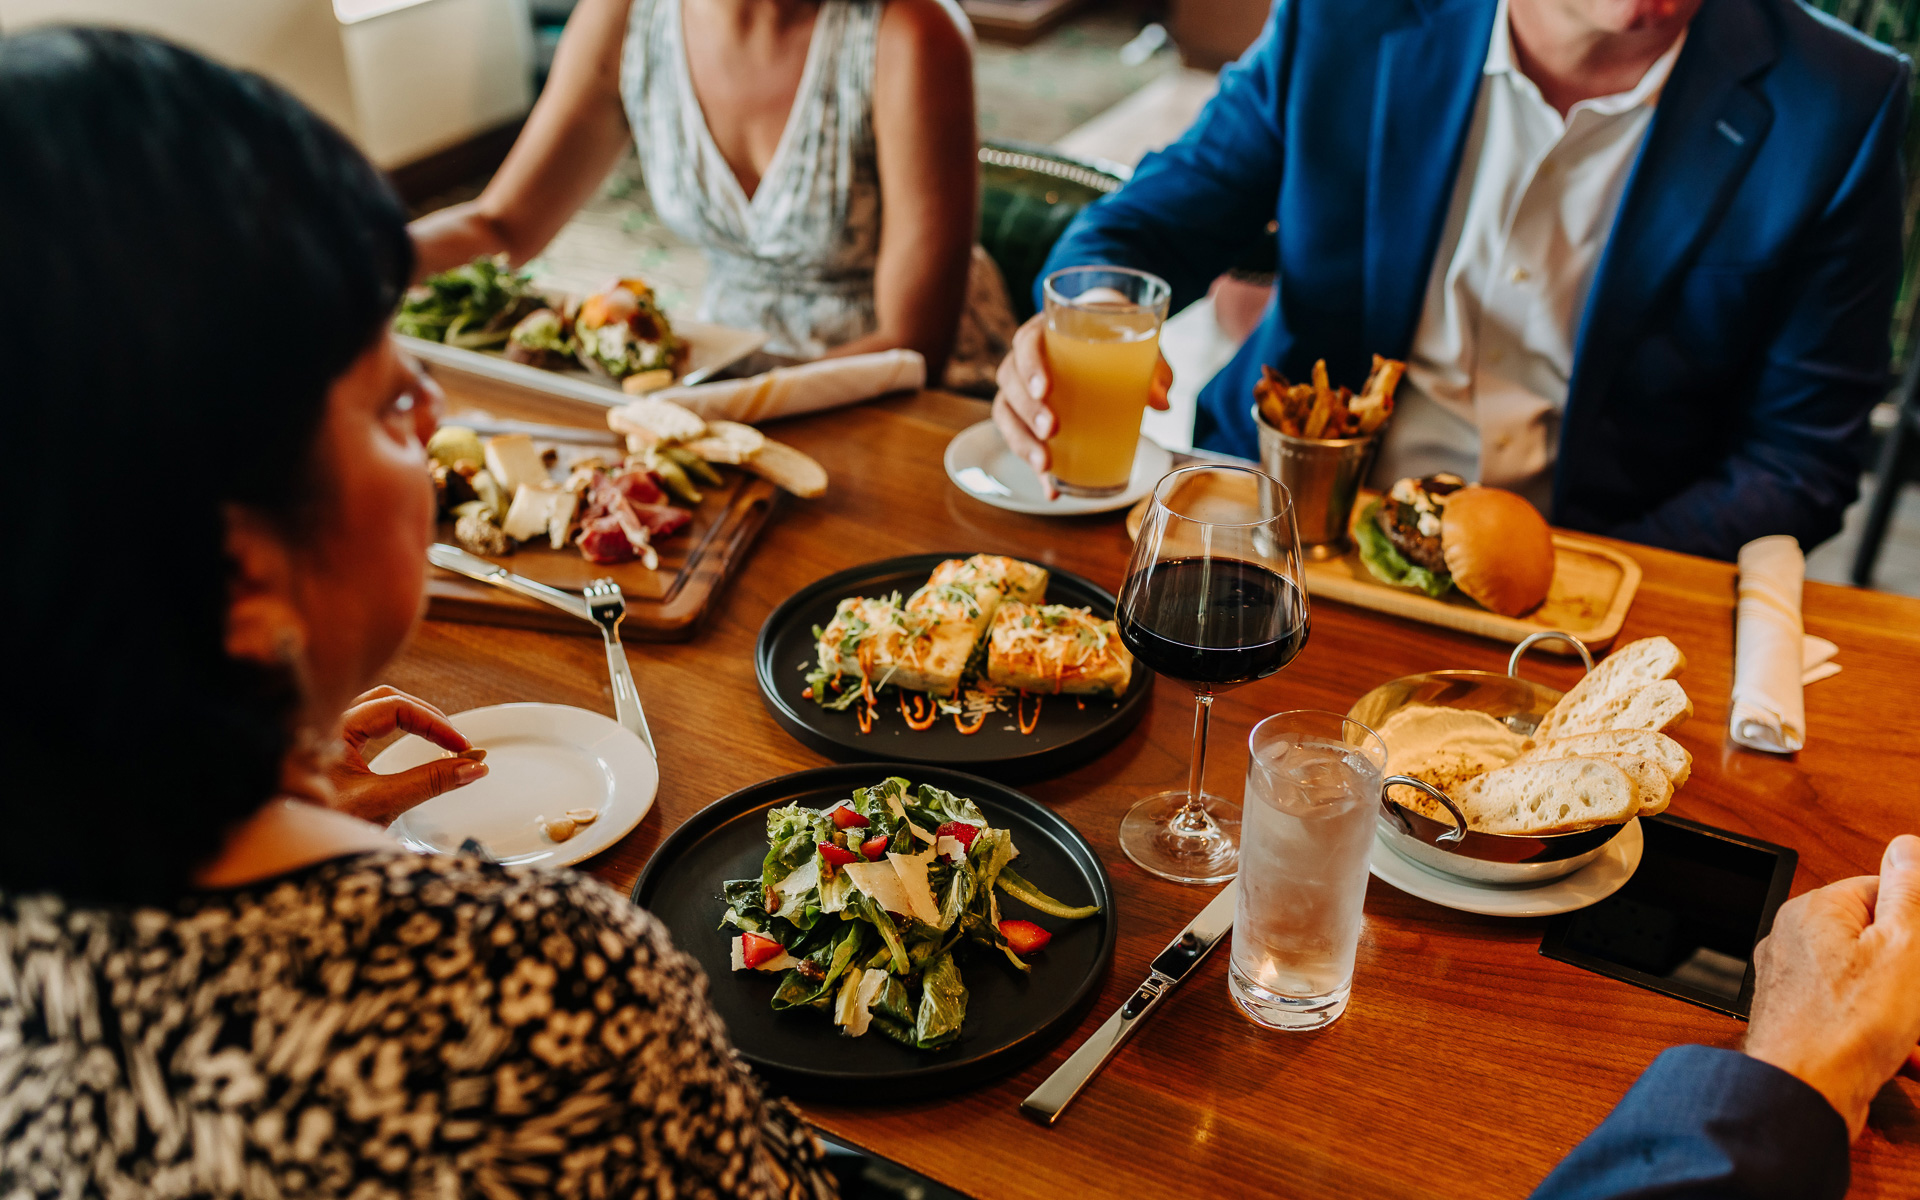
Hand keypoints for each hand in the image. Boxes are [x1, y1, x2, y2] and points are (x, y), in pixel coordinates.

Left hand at [327, 686, 487, 824]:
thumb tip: (472, 767)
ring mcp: (324, 735)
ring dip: (410, 718)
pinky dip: (393, 728)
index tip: (461, 746)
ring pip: (375, 708)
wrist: (285, 847)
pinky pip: (366, 725)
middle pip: (387, 699)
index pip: (396, 707)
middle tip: (454, 742)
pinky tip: (406, 742)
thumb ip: (429, 781)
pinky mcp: (327, 751)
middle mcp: (326, 722)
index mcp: (333, 726)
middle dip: (426, 717)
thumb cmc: (318, 823)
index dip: (434, 723)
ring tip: (436, 737)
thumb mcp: (381, 802)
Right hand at [991, 311, 1172, 499]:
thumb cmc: (1117, 338)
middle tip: (1051, 429)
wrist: (1109, 341)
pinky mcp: (1031, 420)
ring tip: (1044, 465)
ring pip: (1008, 415)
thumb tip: (1160, 401)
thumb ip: (1152, 367)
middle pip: (1011, 382)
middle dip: (1027, 410)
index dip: (1031, 366)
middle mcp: (1026, 360)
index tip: (1047, 390)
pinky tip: (1052, 490)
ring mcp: (1024, 391)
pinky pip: (1024, 443)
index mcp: (1048, 332)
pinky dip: (1036, 470)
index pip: (1027, 343)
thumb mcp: (1137, 342)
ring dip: (1022, 442)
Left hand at [1743, 834, 1919, 1138]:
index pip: (1883, 892)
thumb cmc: (1847, 1026)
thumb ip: (1908, 893)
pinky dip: (1885, 1034)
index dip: (1919, 926)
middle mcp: (1794, 938)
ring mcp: (1793, 980)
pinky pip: (1853, 1014)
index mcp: (1815, 909)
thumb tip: (1908, 845)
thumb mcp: (1902, 948)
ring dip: (1907, 1011)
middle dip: (1916, 975)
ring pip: (1871, 983)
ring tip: (1916, 1037)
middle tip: (1919, 999)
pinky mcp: (1800, 1019)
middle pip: (1879, 942)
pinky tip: (1909, 1058)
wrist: (1803, 1095)